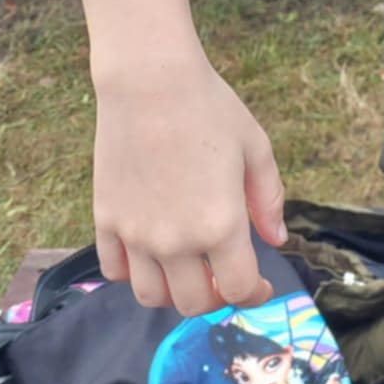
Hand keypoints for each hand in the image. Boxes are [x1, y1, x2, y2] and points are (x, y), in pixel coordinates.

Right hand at [90, 50, 288, 314]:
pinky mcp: (106, 221)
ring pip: (151, 296)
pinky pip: (114, 271)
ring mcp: (136, 234)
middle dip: (216, 296)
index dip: (255, 295)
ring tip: (188, 268)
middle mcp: (176, 241)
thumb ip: (268, 199)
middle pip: (194, 303)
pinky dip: (134, 273)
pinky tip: (150, 252)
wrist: (150, 81)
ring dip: (174, 292)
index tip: (261, 287)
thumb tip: (277, 239)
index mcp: (220, 225)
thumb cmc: (210, 108)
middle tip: (224, 274)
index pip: (238, 289)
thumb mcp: (256, 147)